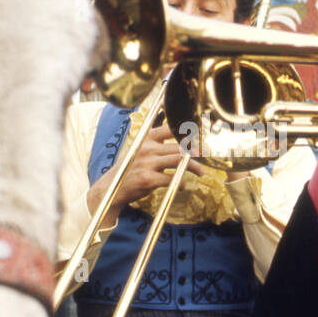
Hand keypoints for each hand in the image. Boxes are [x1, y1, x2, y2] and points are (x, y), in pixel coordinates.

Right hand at [86, 123, 205, 218]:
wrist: (113, 188)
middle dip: (195, 151)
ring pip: (179, 161)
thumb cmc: (131, 168)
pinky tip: (181, 185)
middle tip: (205, 155)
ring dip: (193, 166)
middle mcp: (147, 148)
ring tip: (201, 171)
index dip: (186, 129)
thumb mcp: (141, 149)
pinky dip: (180, 183)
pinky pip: (171, 179)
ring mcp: (147, 164)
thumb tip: (182, 136)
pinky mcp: (148, 179)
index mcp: (146, 138)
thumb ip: (158, 142)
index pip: (170, 128)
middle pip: (179, 146)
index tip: (199, 133)